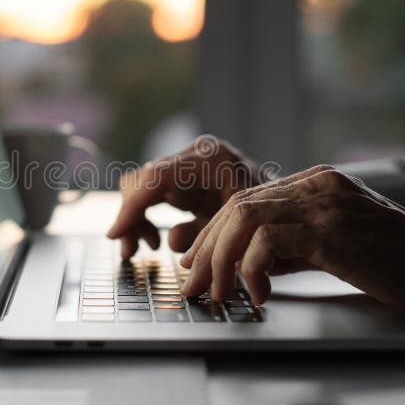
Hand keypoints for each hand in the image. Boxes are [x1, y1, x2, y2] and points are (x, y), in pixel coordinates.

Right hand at [107, 135, 261, 258]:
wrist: (286, 211)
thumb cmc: (268, 220)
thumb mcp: (237, 230)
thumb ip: (202, 235)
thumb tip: (168, 240)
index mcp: (211, 159)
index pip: (156, 177)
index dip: (132, 207)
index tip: (117, 234)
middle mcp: (195, 154)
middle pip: (142, 180)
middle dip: (131, 216)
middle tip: (132, 251)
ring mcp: (187, 162)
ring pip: (140, 185)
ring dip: (135, 218)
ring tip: (146, 247)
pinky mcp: (182, 176)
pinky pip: (149, 193)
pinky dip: (144, 216)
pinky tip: (154, 241)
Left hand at [179, 165, 404, 318]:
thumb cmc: (393, 259)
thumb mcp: (331, 243)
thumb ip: (289, 244)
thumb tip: (245, 261)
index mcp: (313, 182)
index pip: (244, 201)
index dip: (213, 234)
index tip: (198, 264)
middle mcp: (315, 183)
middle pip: (237, 207)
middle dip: (208, 249)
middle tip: (197, 284)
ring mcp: (324, 201)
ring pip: (246, 218)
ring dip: (223, 259)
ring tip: (221, 292)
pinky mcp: (333, 228)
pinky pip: (271, 240)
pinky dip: (254, 268)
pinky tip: (259, 293)